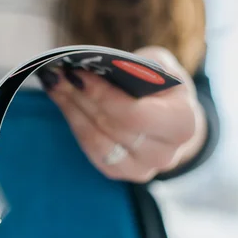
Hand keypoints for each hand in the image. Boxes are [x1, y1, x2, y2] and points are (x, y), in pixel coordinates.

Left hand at [40, 46, 207, 182]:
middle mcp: (165, 154)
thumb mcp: (157, 66)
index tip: (78, 73)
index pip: (135, 115)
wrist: (169, 116)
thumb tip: (95, 66)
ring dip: (71, 110)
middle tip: (57, 75)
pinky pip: (91, 150)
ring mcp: (141, 169)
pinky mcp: (119, 172)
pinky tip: (62, 101)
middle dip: (80, 98)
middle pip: (111, 127)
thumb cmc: (161, 86)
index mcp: (182, 124)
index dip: (103, 95)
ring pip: (96, 140)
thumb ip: (134, 66)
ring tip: (55, 85)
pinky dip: (74, 123)